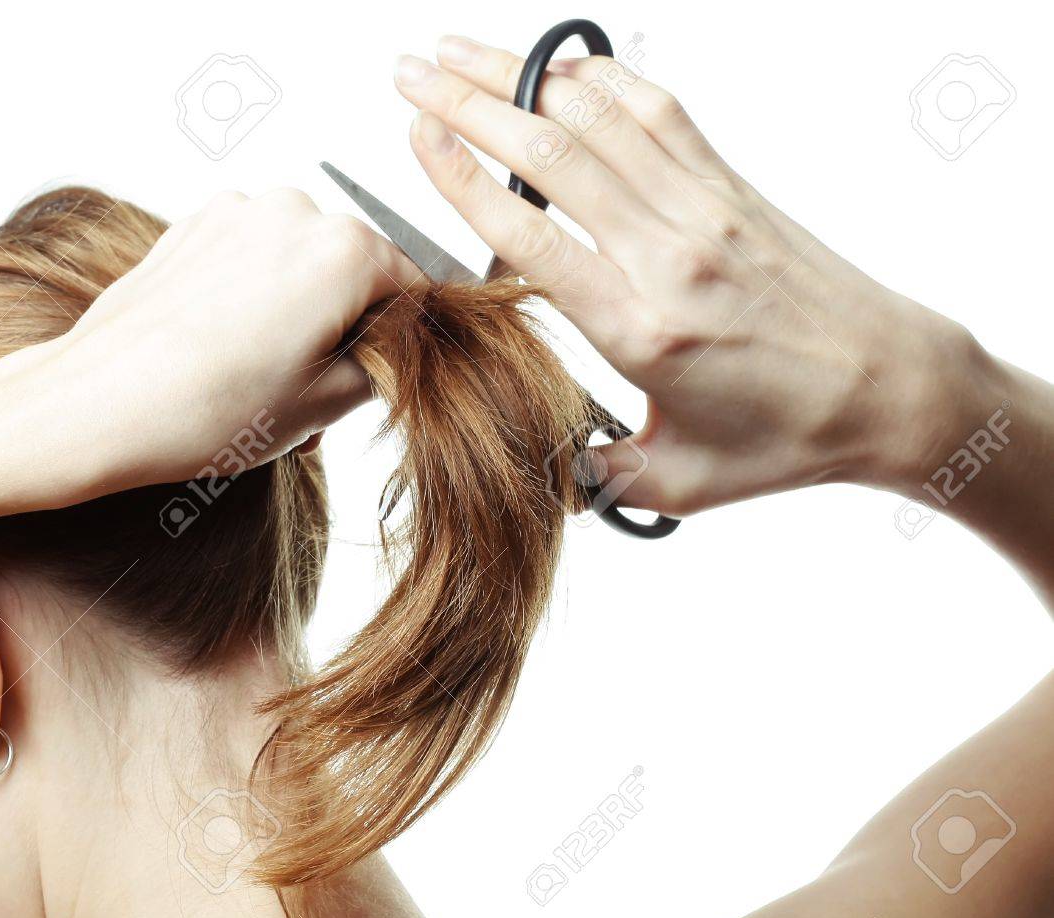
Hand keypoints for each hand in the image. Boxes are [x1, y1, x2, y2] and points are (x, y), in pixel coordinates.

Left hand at [48, 188, 421, 497]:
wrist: (99, 406)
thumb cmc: (206, 409)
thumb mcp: (324, 405)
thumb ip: (382, 367)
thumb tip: (391, 352)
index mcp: (345, 250)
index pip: (411, 289)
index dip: (404, 340)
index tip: (384, 377)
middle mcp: (295, 212)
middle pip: (355, 270)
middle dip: (346, 327)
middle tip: (318, 396)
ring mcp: (239, 213)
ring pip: (301, 264)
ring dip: (299, 314)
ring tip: (267, 381)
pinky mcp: (194, 227)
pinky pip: (252, 258)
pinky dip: (256, 298)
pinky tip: (229, 354)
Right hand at [394, 39, 991, 516]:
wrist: (890, 389)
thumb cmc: (787, 440)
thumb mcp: (678, 485)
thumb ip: (596, 473)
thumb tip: (540, 465)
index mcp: (642, 330)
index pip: (533, 236)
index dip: (463, 179)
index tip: (414, 136)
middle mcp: (670, 255)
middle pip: (553, 157)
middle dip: (469, 104)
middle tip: (409, 71)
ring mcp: (704, 212)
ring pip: (600, 121)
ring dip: (521, 78)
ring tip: (459, 52)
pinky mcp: (732, 191)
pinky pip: (660, 114)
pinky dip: (603, 80)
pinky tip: (560, 65)